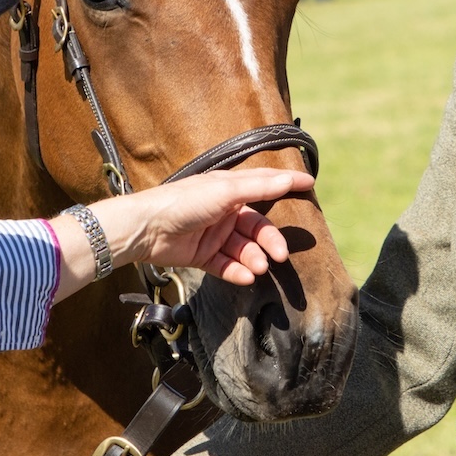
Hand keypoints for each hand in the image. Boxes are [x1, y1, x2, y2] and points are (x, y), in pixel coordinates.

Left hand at [51, 168, 311, 299]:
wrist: (146, 229)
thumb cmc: (182, 202)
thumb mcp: (223, 190)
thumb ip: (257, 186)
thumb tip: (288, 178)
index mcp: (227, 189)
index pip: (263, 185)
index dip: (285, 185)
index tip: (309, 185)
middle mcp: (223, 210)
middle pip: (256, 227)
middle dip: (269, 241)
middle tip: (279, 256)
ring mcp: (213, 234)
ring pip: (243, 249)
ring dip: (253, 258)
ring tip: (258, 268)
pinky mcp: (202, 255)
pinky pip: (226, 265)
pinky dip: (237, 271)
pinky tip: (246, 277)